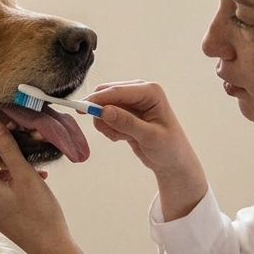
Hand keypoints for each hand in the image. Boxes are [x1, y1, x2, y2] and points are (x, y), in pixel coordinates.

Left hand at [0, 120, 111, 253]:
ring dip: (3, 169)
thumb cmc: (37, 211)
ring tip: (23, 159)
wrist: (50, 247)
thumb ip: (7, 150)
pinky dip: (11, 182)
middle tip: (3, 141)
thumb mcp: (25, 175)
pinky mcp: (3, 216)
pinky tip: (34, 177)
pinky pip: (0, 193)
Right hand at [87, 81, 208, 220]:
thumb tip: (104, 111)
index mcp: (150, 91)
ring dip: (107, 124)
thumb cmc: (169, 148)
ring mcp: (131, 102)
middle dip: (101, 113)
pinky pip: (105, 116)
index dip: (98, 99)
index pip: (117, 91)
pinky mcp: (125, 112)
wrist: (172, 161)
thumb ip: (127, 123)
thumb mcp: (149, 137)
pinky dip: (109, 129)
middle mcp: (139, 92)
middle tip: (108, 132)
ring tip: (122, 137)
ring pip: (103, 106)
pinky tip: (123, 138)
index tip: (81, 109)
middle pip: (106, 94)